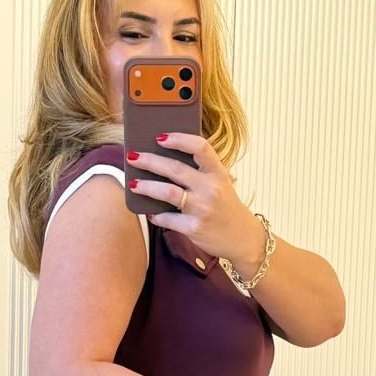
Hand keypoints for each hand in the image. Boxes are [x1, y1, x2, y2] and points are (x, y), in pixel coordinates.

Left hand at [125, 132, 255, 260]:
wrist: (242, 238)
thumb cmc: (226, 207)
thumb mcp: (221, 183)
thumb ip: (201, 172)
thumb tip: (165, 161)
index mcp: (218, 173)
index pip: (200, 147)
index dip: (179, 139)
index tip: (160, 137)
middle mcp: (211, 188)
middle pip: (175, 169)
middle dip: (150, 161)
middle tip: (133, 157)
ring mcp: (202, 209)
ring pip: (168, 192)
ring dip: (146, 187)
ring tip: (133, 184)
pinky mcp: (194, 228)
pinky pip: (167, 219)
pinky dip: (155, 215)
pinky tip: (150, 212)